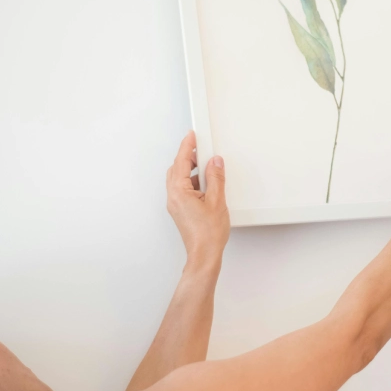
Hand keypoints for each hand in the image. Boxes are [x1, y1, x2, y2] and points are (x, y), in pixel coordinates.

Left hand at [166, 131, 229, 261]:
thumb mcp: (217, 200)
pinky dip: (193, 183)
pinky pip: (184, 190)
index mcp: (179, 192)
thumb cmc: (208, 234)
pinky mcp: (181, 211)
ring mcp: (176, 205)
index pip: (181, 162)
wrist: (204, 255)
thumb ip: (216, 178)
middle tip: (202, 150)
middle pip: (177, 169)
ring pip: (180, 180)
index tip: (191, 136)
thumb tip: (215, 163)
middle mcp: (173, 197)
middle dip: (188, 157)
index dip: (187, 146)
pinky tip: (207, 185)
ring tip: (209, 169)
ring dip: (192, 171)